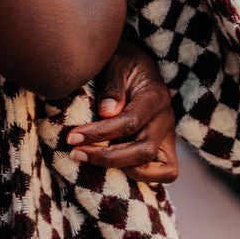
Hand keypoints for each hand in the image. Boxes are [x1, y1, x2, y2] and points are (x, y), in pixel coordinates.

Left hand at [64, 37, 177, 183]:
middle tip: (75, 152)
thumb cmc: (122, 62)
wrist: (136, 64)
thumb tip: (107, 112)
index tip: (72, 137)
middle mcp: (165, 118)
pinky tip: (112, 168)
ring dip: (121, 169)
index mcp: (155, 96)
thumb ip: (112, 84)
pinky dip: (142, 176)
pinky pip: (165, 172)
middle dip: (106, 157)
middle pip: (143, 150)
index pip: (130, 122)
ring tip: (88, 159)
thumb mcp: (115, 62)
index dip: (100, 133)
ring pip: (156, 167)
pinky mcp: (163, 146)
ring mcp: (167, 135)